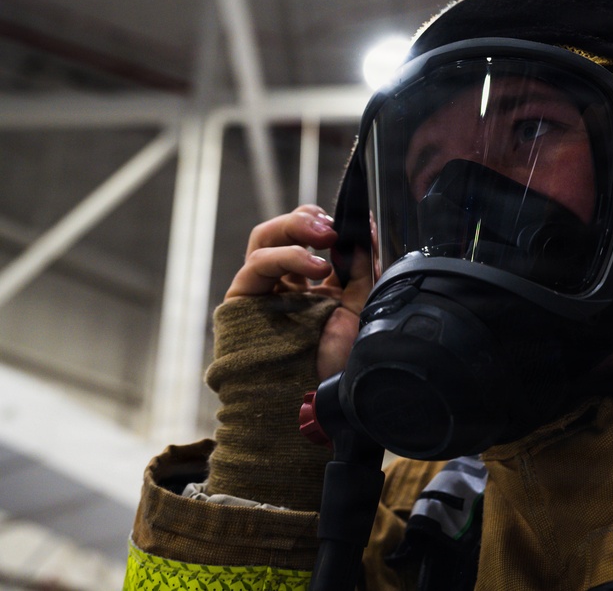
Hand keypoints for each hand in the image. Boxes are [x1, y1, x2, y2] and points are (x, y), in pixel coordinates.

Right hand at [226, 204, 372, 379]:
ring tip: (325, 239)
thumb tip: (364, 235)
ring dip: (294, 230)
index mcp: (313, 285)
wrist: (316, 398)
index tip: (351, 221)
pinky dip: (286, 257)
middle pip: (283, 232)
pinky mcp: (243, 299)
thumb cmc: (336, 362)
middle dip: (306, 220)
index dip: (326, 223)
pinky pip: (258, 265)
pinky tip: (313, 266)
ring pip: (264, 239)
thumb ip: (363, 272)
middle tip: (331, 227)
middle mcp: (285, 284)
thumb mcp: (361, 309)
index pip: (311, 239)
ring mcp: (262, 290)